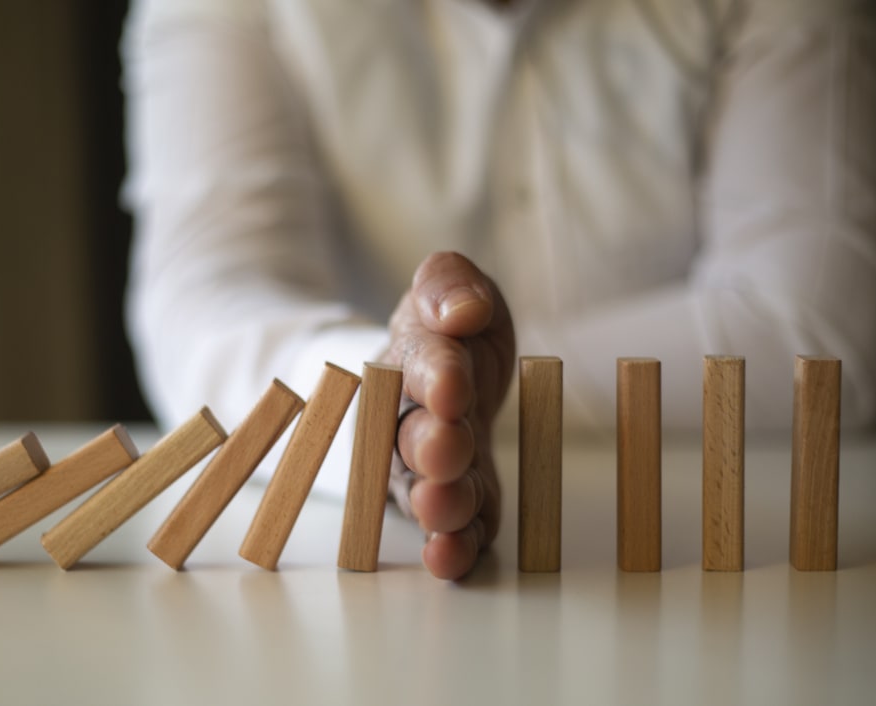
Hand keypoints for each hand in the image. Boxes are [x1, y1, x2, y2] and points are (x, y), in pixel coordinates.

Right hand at [381, 252, 514, 579]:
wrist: (446, 370)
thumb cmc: (449, 329)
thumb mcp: (449, 287)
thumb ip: (448, 284)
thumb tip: (464, 309)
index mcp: (412, 358)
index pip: (422, 362)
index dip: (437, 373)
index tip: (453, 384)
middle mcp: (410, 418)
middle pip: (414, 434)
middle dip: (430, 445)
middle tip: (445, 451)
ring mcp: (429, 467)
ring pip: (426, 488)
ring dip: (437, 502)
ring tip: (442, 513)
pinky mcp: (459, 500)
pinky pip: (457, 526)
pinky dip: (454, 546)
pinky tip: (453, 559)